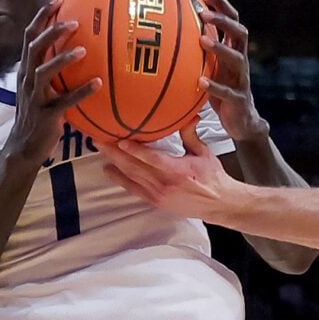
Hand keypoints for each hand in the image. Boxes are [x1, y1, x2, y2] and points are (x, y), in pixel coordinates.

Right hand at [3, 0, 101, 166]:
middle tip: (74, 21)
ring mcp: (35, 97)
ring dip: (63, 58)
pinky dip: (81, 91)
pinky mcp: (46, 115)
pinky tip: (98, 83)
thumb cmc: (37, 115)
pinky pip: (64, 101)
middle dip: (52, 31)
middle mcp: (27, 79)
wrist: (23, 148)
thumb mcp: (41, 88)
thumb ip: (52, 69)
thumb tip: (77, 49)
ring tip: (83, 49)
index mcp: (26, 69)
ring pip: (44, 72)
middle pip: (34, 47)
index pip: (29, 36)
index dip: (41, 17)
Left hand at [99, 123, 235, 220]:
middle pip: (135, 167)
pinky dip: (120, 179)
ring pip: (131, 177)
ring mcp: (159, 195)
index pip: (153, 159)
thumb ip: (191, 135)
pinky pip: (134, 189)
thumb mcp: (204, 153)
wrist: (218, 204)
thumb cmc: (213, 178)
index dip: (135, 150)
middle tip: (100, 140)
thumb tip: (189, 115)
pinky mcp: (156, 202)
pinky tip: (109, 170)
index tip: (121, 140)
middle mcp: (166, 184)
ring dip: (114, 163)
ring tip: (101, 150)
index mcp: (179, 171)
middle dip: (115, 153)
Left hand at [194, 0, 266, 143]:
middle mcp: (240, 61)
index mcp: (234, 50)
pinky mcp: (238, 99)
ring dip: (220, 48)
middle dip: (224, 19)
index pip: (232, 19)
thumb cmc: (220, 92)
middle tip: (203, 13)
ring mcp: (241, 79)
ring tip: (202, 40)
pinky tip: (199, 81)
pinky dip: (214, 85)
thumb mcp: (209, 69)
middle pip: (240, 32)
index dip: (220, 4)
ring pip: (237, 58)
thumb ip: (197, 54)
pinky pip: (227, 91)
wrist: (241, 122)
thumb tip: (167, 39)